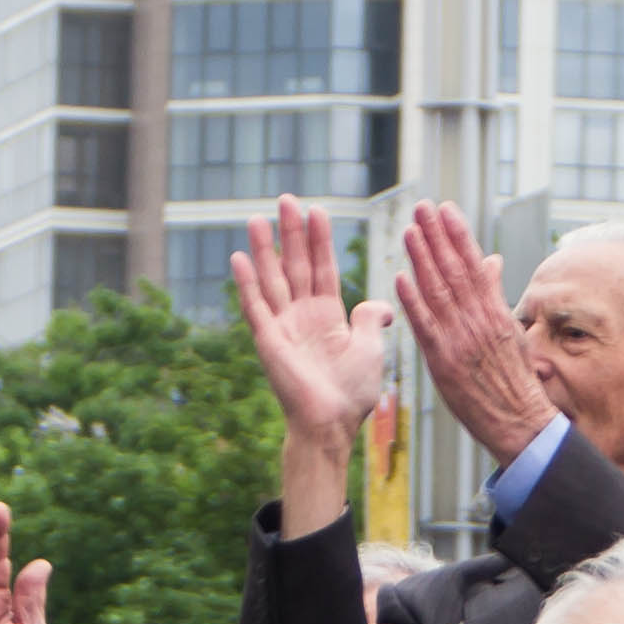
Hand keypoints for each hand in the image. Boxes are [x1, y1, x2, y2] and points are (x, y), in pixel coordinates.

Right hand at [229, 196, 394, 448]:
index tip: (317, 210)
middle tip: (286, 199)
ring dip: (265, 249)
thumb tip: (385, 307)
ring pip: (272, 279)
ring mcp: (283, 326)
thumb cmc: (352, 393)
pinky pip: (256, 307)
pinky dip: (246, 283)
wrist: (333, 424)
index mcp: (327, 316)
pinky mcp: (268, 341)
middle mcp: (302, 316)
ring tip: (257, 218)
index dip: (320, 240)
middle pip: (296, 265)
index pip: (323, 268)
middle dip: (292, 233)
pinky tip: (238, 257)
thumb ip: (370, 320)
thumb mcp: (369, 348)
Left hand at [395, 202, 560, 465]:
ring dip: (422, 259)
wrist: (519, 420)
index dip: (458, 235)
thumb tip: (492, 259)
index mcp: (495, 311)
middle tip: (422, 207)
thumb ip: (495, 293)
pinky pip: (425, 326)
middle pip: (455, 271)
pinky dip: (413, 301)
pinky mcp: (443, 362)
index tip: (445, 209)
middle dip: (437, 236)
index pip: (474, 264)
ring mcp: (460, 340)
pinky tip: (401, 277)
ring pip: (438, 292)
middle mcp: (478, 321)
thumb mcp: (511, 329)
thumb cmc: (514, 377)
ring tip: (409, 230)